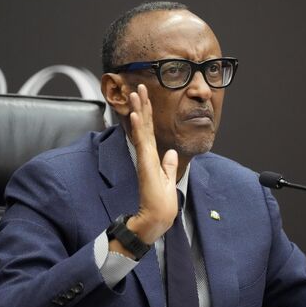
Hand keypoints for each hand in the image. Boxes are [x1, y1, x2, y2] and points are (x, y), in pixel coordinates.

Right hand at [125, 84, 178, 244]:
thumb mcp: (168, 180)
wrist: (156, 219)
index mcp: (152, 157)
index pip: (148, 130)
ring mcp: (144, 159)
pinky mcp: (145, 165)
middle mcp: (146, 155)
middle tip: (138, 87)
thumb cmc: (161, 204)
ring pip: (140, 130)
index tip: (145, 97)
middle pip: (143, 125)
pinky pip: (141, 143)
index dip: (147, 113)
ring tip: (135, 94)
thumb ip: (168, 165)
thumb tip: (170, 152)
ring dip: (137, 111)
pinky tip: (135, 115)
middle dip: (141, 105)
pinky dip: (138, 128)